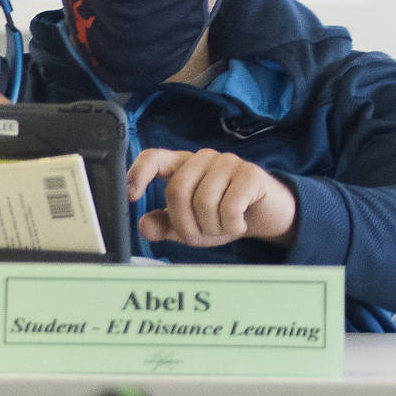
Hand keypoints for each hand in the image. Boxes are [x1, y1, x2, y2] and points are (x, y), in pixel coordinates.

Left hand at [128, 147, 297, 247]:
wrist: (265, 216)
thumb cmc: (222, 216)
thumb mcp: (189, 226)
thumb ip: (165, 226)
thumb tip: (144, 226)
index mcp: (182, 166)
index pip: (153, 158)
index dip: (138, 173)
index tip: (130, 196)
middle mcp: (202, 159)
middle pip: (177, 189)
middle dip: (184, 223)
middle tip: (198, 236)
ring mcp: (227, 162)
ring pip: (203, 202)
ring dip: (211, 227)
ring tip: (222, 227)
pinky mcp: (250, 173)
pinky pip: (229, 207)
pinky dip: (231, 225)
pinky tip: (239, 224)